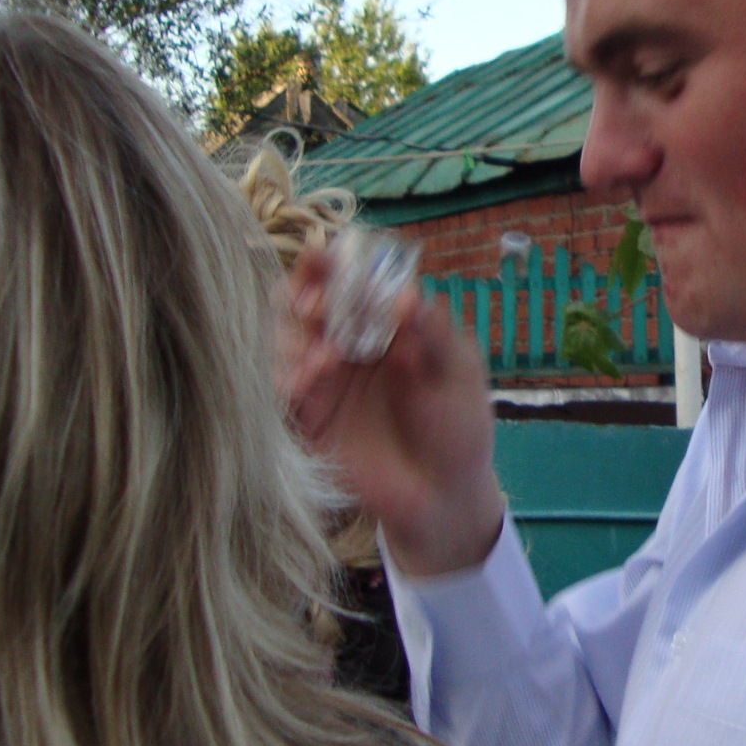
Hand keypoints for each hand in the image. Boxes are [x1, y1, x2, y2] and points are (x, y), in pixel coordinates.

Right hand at [282, 245, 506, 577]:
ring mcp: (324, 381)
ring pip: (287, 341)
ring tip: (326, 351)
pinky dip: (292, 378)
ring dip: (297, 337)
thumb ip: (434, 334)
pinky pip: (286, 392)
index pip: (351, 280)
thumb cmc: (458, 425)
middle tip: (316, 302)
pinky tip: (312, 376)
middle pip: (307, 303)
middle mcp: (347, 343)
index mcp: (384, 323)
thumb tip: (406, 295)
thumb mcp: (459, 374)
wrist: (445, 494)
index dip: (336, 264)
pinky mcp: (309, 419)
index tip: (327, 251)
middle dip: (304, 294)